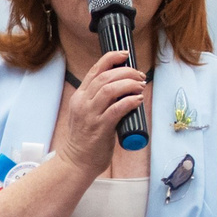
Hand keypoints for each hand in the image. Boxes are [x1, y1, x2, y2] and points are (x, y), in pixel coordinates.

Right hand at [60, 47, 150, 172]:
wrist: (76, 161)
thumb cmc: (86, 138)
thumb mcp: (87, 113)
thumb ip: (100, 99)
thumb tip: (124, 86)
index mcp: (79, 97)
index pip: (95, 70)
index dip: (111, 58)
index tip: (125, 55)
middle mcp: (82, 103)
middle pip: (105, 77)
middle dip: (126, 72)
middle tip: (139, 76)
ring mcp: (90, 116)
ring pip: (110, 90)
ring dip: (129, 84)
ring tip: (140, 87)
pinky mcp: (100, 128)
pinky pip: (117, 109)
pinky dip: (130, 101)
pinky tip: (138, 100)